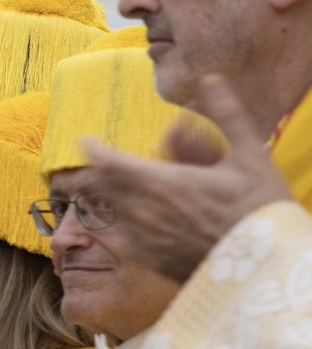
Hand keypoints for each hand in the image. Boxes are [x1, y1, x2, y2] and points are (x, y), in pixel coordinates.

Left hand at [76, 75, 288, 281]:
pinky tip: (119, 221)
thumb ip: (227, 116)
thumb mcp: (250, 156)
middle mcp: (144, 212)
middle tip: (82, 166)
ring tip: (95, 190)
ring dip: (98, 199)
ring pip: (105, 214)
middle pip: (97, 189)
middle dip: (87, 175)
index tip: (85, 140)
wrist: (266, 266)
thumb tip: (211, 81)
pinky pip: (118, 239)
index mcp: (163, 183)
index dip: (92, 150)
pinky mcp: (150, 262)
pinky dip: (112, 225)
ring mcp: (144, 240)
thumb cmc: (260, 209)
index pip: (109, 162)